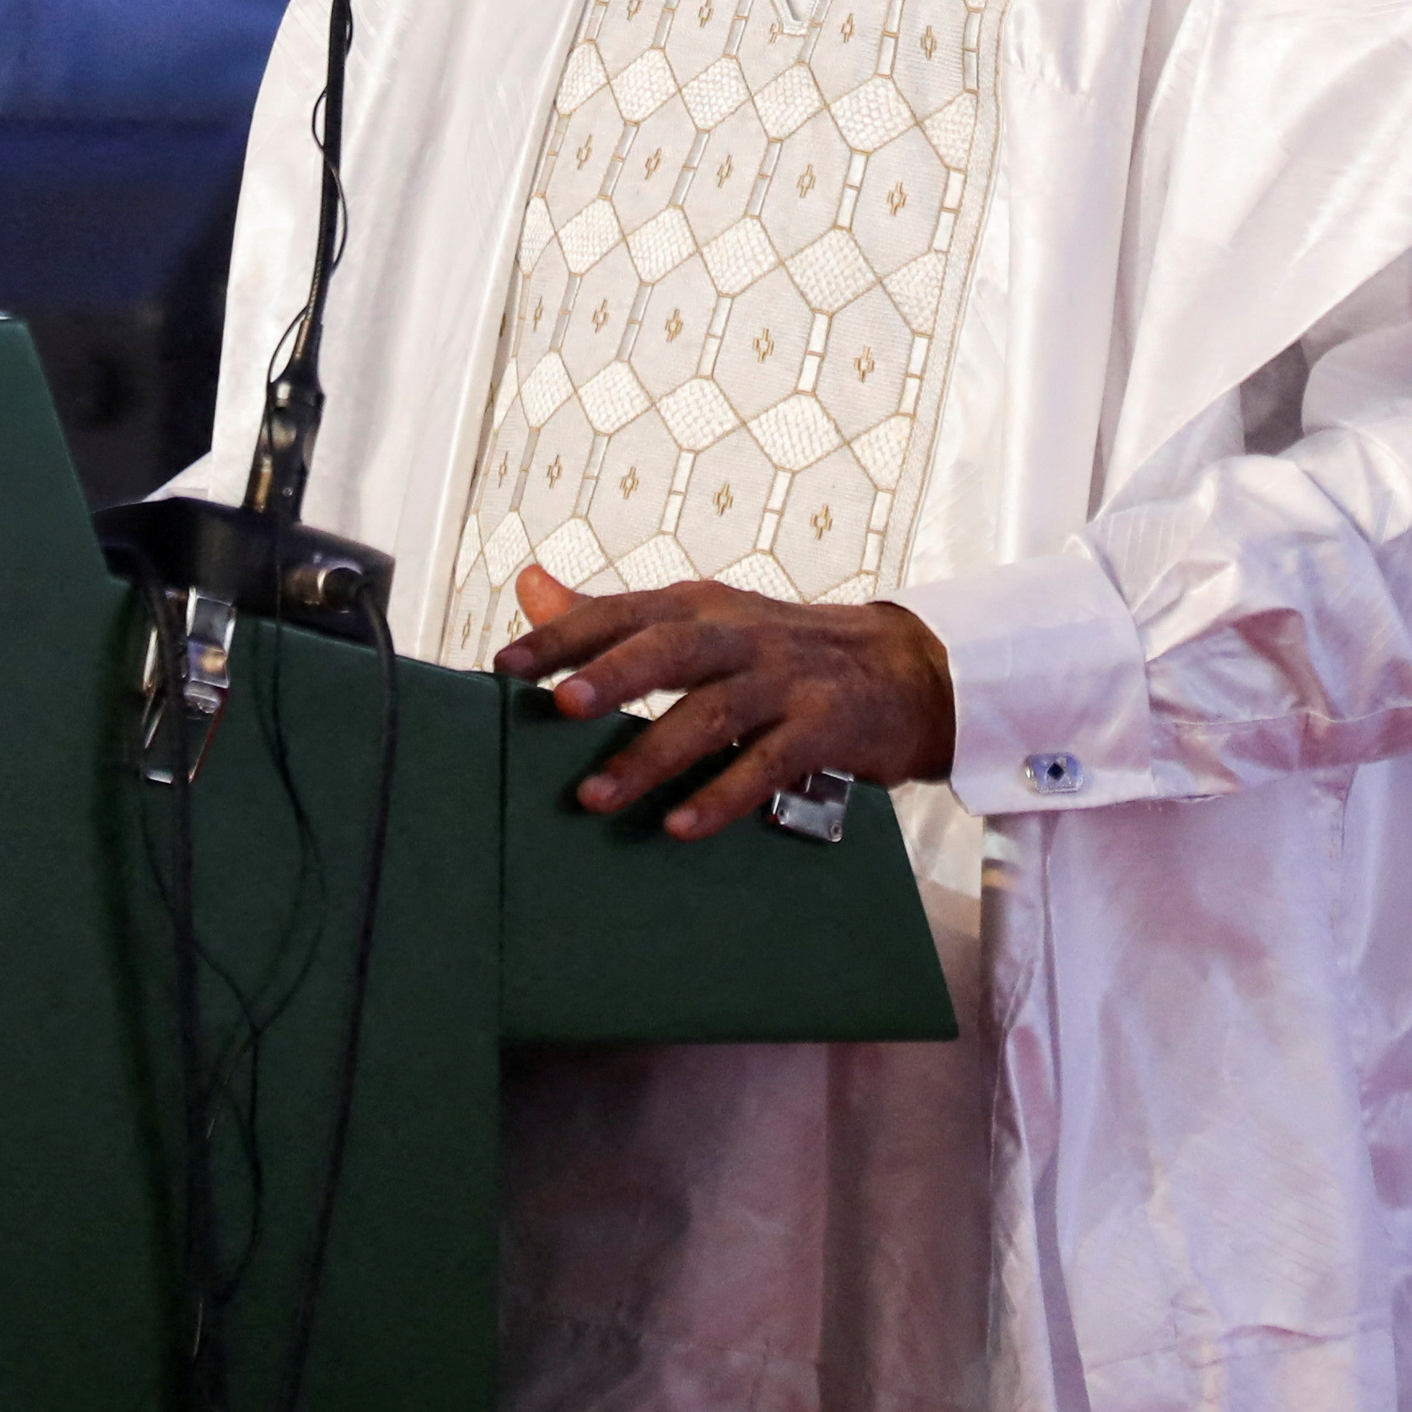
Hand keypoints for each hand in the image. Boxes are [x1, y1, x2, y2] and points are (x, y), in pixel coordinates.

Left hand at [499, 560, 956, 840]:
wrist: (906, 670)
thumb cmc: (781, 652)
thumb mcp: (702, 620)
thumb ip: (613, 615)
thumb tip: (528, 585)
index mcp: (701, 606)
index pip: (624, 612)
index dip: (565, 635)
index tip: (505, 666)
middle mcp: (740, 634)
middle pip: (670, 648)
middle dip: (612, 675)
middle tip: (559, 708)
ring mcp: (785, 680)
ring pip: (712, 713)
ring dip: (652, 755)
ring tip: (597, 796)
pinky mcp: (824, 727)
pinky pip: (767, 765)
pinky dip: (722, 796)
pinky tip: (681, 826)